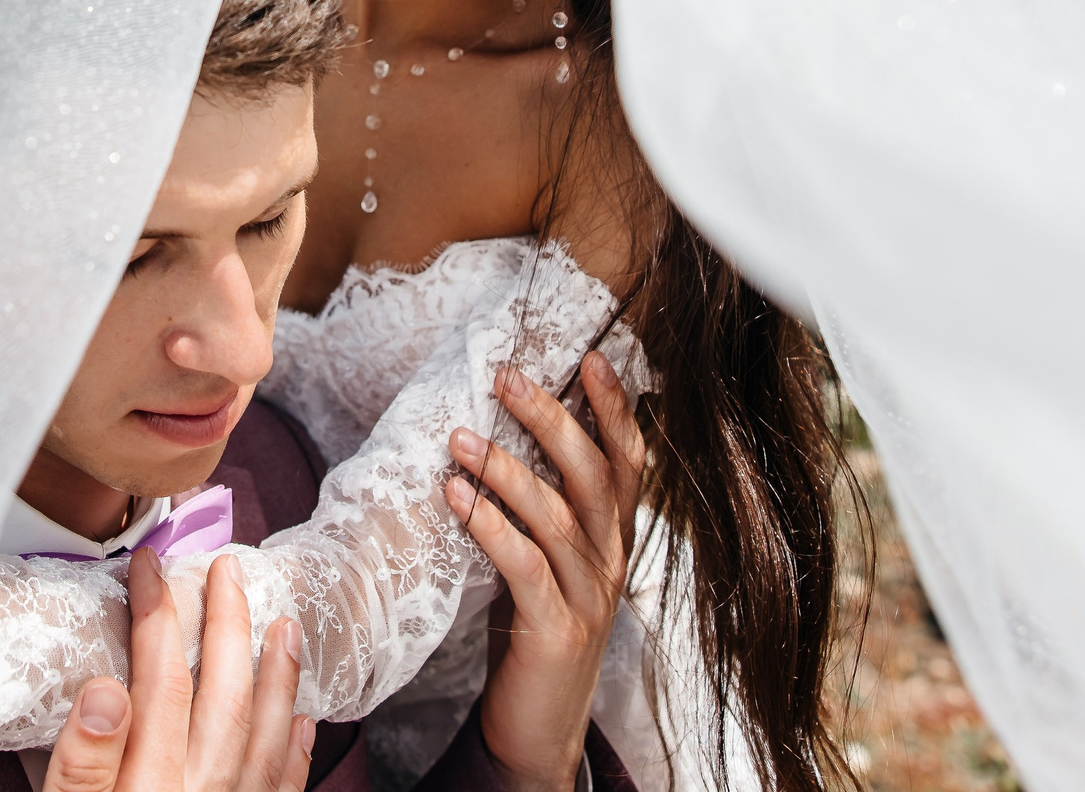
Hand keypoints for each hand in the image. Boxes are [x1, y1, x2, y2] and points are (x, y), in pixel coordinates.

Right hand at [44, 547, 316, 791]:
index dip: (155, 616)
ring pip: (264, 741)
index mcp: (146, 789)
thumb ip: (81, 768)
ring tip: (285, 626)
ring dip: (278, 677)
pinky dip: (293, 754)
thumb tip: (103, 693)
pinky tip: (301, 722)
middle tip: (227, 570)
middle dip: (227, 625)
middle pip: (223, 700)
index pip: (159, 684)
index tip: (148, 567)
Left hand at [446, 350, 646, 791]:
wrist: (538, 727)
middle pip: (594, 475)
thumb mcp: (549, 559)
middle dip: (552, 419)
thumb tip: (501, 435)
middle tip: (507, 378)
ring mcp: (589, 596)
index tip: (591, 356)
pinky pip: (525, 566)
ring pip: (558, 516)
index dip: (616, 409)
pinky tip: (456, 496)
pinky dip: (490, 525)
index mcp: (613, 538)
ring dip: (506, 469)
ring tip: (460, 437)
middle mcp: (611, 560)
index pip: (628, 462)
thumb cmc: (535, 629)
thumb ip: (544, 507)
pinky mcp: (556, 629)